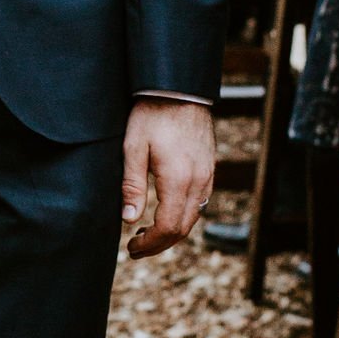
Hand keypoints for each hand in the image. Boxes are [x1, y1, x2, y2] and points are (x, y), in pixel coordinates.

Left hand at [120, 97, 215, 258]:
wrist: (180, 88)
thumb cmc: (152, 114)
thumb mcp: (133, 147)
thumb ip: (132, 185)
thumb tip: (129, 220)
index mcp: (178, 179)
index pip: (168, 228)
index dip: (150, 244)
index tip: (131, 248)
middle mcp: (198, 182)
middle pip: (183, 228)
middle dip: (159, 244)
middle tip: (136, 248)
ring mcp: (207, 175)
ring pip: (193, 217)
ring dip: (172, 231)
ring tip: (147, 233)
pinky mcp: (209, 168)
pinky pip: (200, 203)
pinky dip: (183, 216)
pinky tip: (166, 211)